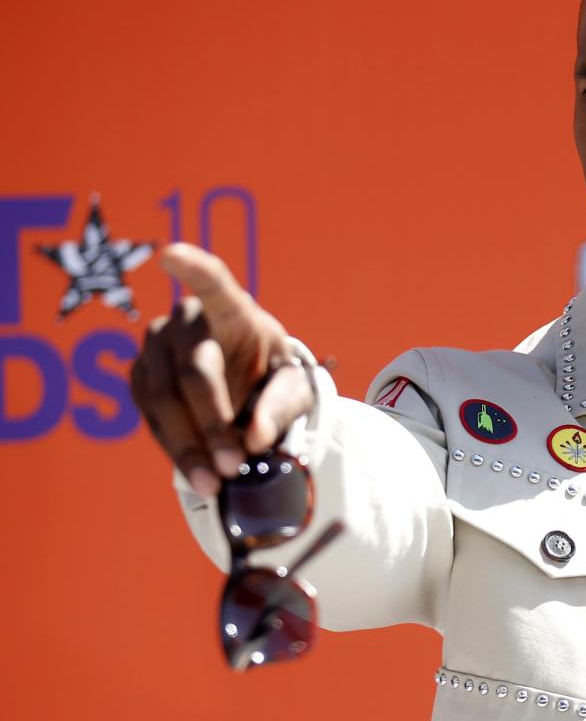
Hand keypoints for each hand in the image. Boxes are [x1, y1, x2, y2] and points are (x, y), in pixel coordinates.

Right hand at [130, 243, 314, 497]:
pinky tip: (196, 472)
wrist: (247, 387)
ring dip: (189, 446)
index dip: (194, 268)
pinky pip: (151, 417)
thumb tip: (254, 438)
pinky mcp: (139, 376)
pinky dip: (175, 448)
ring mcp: (155, 346)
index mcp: (233, 309)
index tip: (170, 254)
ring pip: (164, 401)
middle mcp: (186, 320)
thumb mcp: (294, 386)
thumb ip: (281, 407)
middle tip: (234, 467)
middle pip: (193, 373)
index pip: (214, 283)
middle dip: (212, 424)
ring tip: (214, 484)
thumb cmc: (272, 374)